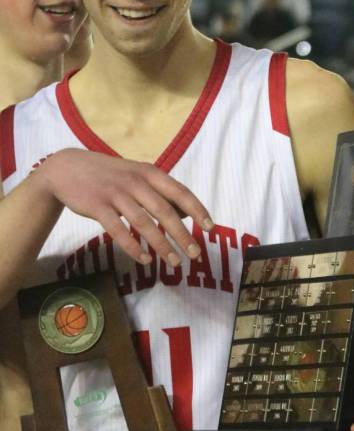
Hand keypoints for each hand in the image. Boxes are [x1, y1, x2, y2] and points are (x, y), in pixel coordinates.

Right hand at [36, 149, 213, 268]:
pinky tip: (145, 259)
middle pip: (164, 211)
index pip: (180, 192)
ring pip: (143, 223)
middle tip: (196, 254)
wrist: (66, 168)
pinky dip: (133, 246)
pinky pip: (118, 230)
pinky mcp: (97, 206)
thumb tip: (186, 215)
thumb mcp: (138, 175)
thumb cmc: (110, 176)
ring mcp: (115, 194)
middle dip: (182, 235)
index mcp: (150, 173)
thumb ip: (161, 192)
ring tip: (175, 262)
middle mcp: (135, 182)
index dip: (197, 210)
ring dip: (161, 245)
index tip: (210, 228)